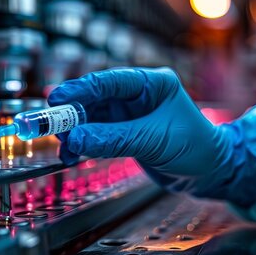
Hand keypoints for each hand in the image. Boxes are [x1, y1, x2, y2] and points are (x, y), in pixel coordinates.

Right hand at [47, 67, 228, 175]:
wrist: (211, 173)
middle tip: (45, 124)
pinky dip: (83, 144)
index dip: (80, 89)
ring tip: (64, 148)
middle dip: (70, 113)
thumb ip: (113, 139)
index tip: (56, 99)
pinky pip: (96, 134)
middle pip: (95, 99)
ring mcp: (130, 114)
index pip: (110, 81)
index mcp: (152, 83)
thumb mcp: (153, 141)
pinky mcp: (125, 133)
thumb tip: (76, 138)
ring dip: (75, 132)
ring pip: (92, 118)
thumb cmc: (195, 148)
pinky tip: (72, 154)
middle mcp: (138, 95)